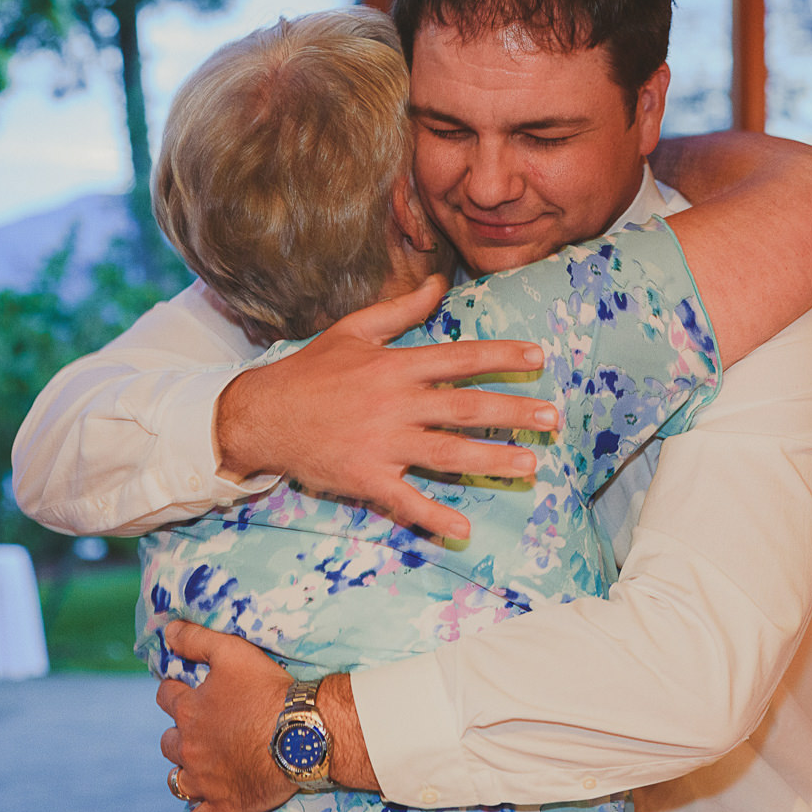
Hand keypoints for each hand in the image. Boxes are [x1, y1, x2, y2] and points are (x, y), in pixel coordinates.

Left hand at [156, 622, 295, 811]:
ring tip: (198, 767)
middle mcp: (190, 747)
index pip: (165, 696)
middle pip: (168, 742)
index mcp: (190, 711)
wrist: (302, 734)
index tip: (182, 689)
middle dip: (179, 735)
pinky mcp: (223, 805)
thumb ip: (196, 639)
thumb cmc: (268, 690)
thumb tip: (167, 629)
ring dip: (184, 772)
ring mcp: (205, 780)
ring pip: (177, 781)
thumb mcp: (232, 652)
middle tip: (199, 730)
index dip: (174, 690)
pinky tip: (201, 808)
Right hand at [216, 274, 558, 538]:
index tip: (538, 358)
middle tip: (551, 420)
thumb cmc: (309, 371)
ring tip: (529, 467)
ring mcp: (381, 443)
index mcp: (395, 366)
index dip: (501, 357)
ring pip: (447, 454)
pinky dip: (433, 516)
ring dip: (491, 460)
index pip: (459, 358)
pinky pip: (405, 500)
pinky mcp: (365, 477)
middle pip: (465, 408)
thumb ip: (401, 310)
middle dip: (513, 413)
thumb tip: (439, 282)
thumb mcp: (352, 331)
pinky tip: (463, 529)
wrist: (260, 415)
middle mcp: (395, 403)